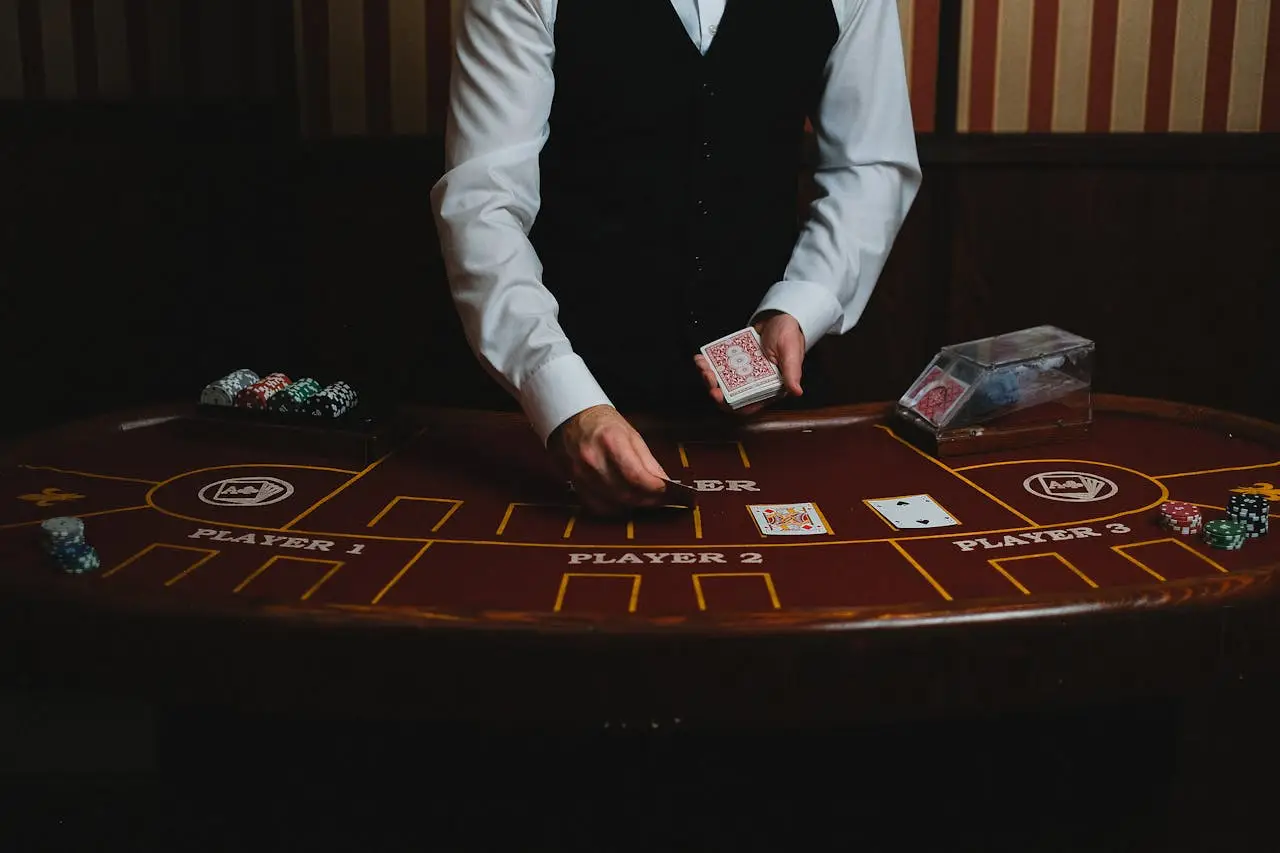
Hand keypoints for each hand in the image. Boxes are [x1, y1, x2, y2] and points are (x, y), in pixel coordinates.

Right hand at [548, 405, 670, 515]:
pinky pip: (598, 506)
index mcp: (611, 441)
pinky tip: (625, 503)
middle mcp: (593, 459)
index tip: (666, 491)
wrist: (571, 419)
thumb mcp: (631, 434)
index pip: (637, 476)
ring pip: (613, 503)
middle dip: (647, 499)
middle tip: (660, 499)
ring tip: (645, 500)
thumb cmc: (603, 425)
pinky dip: (615, 508)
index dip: (655, 488)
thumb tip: (663, 483)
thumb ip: (648, 461)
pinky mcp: (575, 484)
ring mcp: (581, 474)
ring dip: (634, 505)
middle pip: (626, 493)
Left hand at [694, 311, 805, 414]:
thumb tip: (796, 391)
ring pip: (721, 381)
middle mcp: (754, 384)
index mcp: (769, 388)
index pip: (747, 405)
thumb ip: (792, 372)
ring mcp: (742, 372)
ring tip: (702, 364)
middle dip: (714, 388)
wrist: (780, 317)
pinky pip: (718, 366)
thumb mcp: (791, 353)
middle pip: (729, 395)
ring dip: (708, 376)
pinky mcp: (734, 361)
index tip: (717, 395)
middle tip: (707, 375)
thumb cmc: (789, 335)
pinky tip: (700, 358)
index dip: (730, 405)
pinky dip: (707, 363)